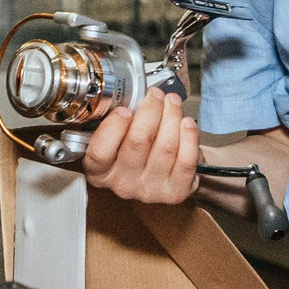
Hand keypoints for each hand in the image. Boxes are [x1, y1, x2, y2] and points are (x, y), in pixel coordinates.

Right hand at [80, 89, 200, 204]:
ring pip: (165, 147)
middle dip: (151, 110)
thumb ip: (117, 121)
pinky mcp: (175, 192)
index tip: (125, 109)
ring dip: (172, 117)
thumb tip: (135, 97)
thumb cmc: (137, 150)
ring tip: (172, 103)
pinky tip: (186, 123)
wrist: (163, 175)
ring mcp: (149, 191)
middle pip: (138, 141)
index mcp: (100, 171)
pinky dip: (189, 137)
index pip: (100, 151)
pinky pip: (186, 161)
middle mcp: (122, 184)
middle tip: (156, 96)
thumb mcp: (116, 138)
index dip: (114, 126)